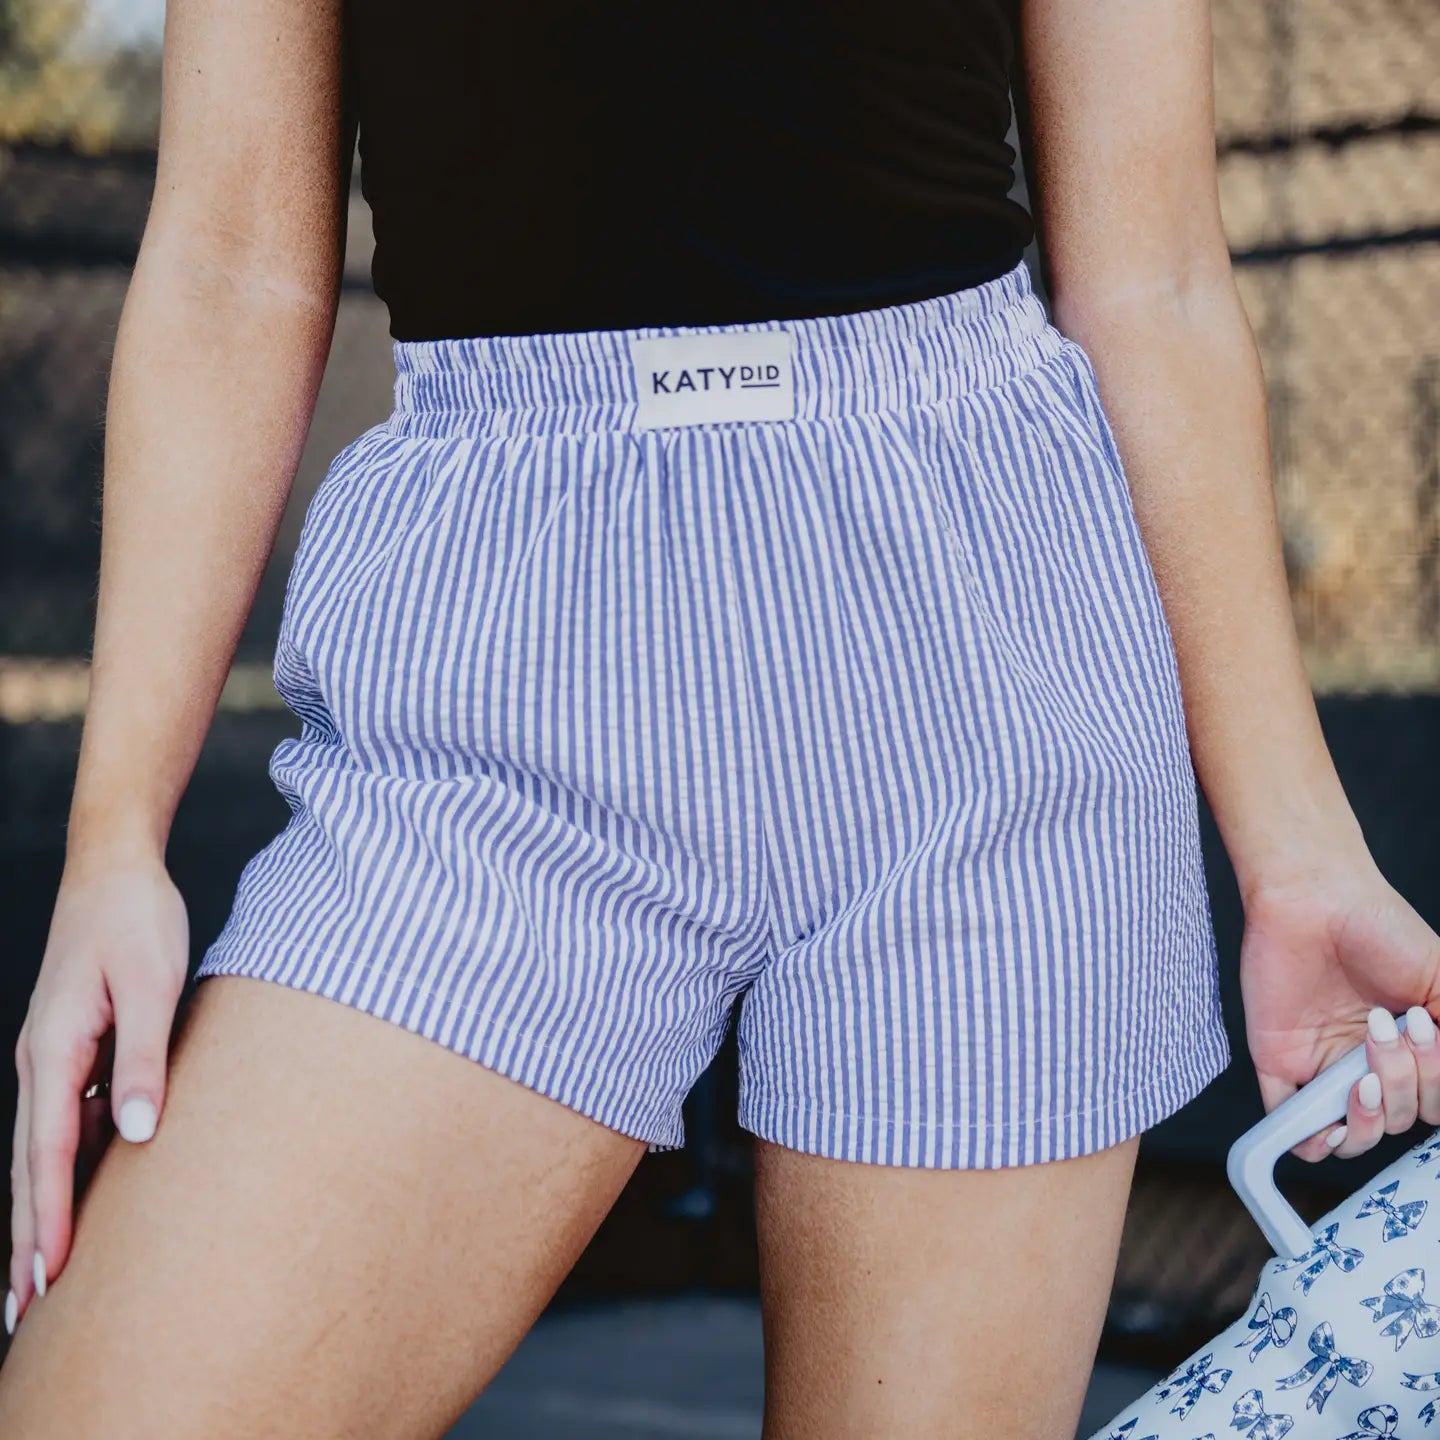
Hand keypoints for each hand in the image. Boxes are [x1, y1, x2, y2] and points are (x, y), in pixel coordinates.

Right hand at [8, 852, 187, 1332]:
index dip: (47, 1218)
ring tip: (44, 1273)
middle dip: (27, 1236)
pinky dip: (66, 1165)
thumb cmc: (136, 919)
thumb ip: (145, 1059)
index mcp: (55, 1049)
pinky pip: (67, 1120)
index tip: (47, 1277)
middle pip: (33, 1164)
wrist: (115, 867)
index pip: (49, 1151)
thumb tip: (136, 1134)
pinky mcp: (77, 1045)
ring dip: (42, 1208)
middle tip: (23, 1311)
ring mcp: (56, 1055)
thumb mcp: (152, 984)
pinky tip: (80, 1195)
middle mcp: (44, 1060)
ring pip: (46, 1147)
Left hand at [1239, 850, 1439, 1164]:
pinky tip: (1326, 1127)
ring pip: (1354, 1134)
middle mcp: (1369, 1062)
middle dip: (1406, 1082)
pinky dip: (1308, 1141)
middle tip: (1388, 1027)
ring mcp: (1324, 1066)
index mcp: (1409, 1047)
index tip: (1429, 1033)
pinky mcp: (1280, 1063)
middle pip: (1401, 1118)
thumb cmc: (1375, 924)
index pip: (1433, 1102)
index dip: (1436, 1084)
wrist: (1311, 897)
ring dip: (1369, 1117)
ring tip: (1365, 1072)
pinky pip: (1289, 1125)